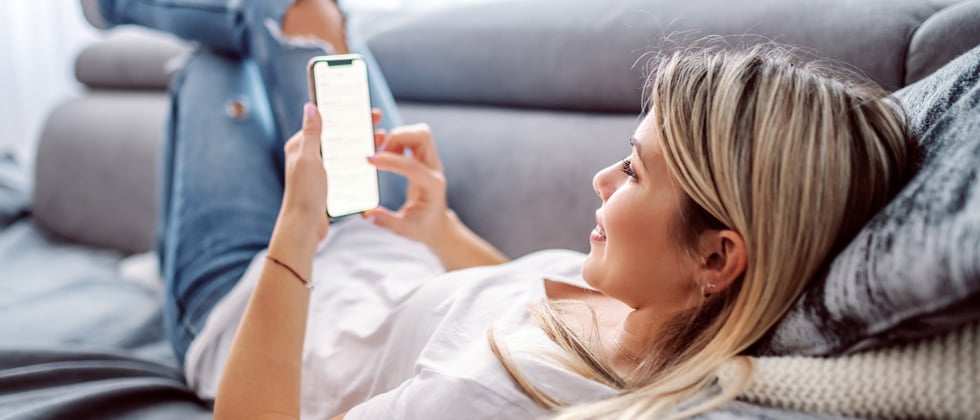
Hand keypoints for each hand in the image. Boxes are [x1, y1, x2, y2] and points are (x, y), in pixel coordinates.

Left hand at [278, 104, 385, 242]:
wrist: (304, 227)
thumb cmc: (304, 193)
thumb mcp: (309, 159)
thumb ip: (312, 134)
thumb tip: (311, 107)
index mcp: (301, 146)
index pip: (325, 122)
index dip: (344, 113)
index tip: (363, 107)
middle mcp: (309, 156)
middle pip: (337, 135)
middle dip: (358, 128)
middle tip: (378, 122)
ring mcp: (319, 170)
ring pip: (344, 151)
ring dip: (362, 144)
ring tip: (381, 140)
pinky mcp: (328, 183)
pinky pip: (346, 167)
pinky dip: (359, 162)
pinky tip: (372, 160)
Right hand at [363, 123, 450, 247]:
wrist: (437, 225)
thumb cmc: (422, 227)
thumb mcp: (404, 229)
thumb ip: (386, 221)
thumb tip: (366, 213)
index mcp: (432, 185)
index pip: (412, 165)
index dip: (389, 160)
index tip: (369, 160)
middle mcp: (435, 168)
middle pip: (422, 136)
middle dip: (397, 137)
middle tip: (378, 151)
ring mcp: (431, 161)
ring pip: (419, 133)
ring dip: (398, 137)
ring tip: (382, 153)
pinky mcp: (425, 158)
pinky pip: (414, 138)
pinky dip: (399, 140)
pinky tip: (388, 156)